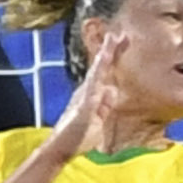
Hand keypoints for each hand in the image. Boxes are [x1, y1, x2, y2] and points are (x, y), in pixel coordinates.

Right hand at [41, 31, 130, 161]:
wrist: (60, 149)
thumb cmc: (79, 136)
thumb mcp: (99, 118)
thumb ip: (105, 105)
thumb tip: (111, 90)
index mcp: (91, 93)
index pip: (104, 71)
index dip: (114, 55)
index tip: (123, 39)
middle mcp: (86, 90)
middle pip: (100, 66)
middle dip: (110, 49)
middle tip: (121, 34)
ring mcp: (83, 97)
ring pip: (96, 72)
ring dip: (104, 56)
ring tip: (112, 41)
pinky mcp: (83, 106)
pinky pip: (92, 88)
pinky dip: (97, 76)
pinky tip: (103, 65)